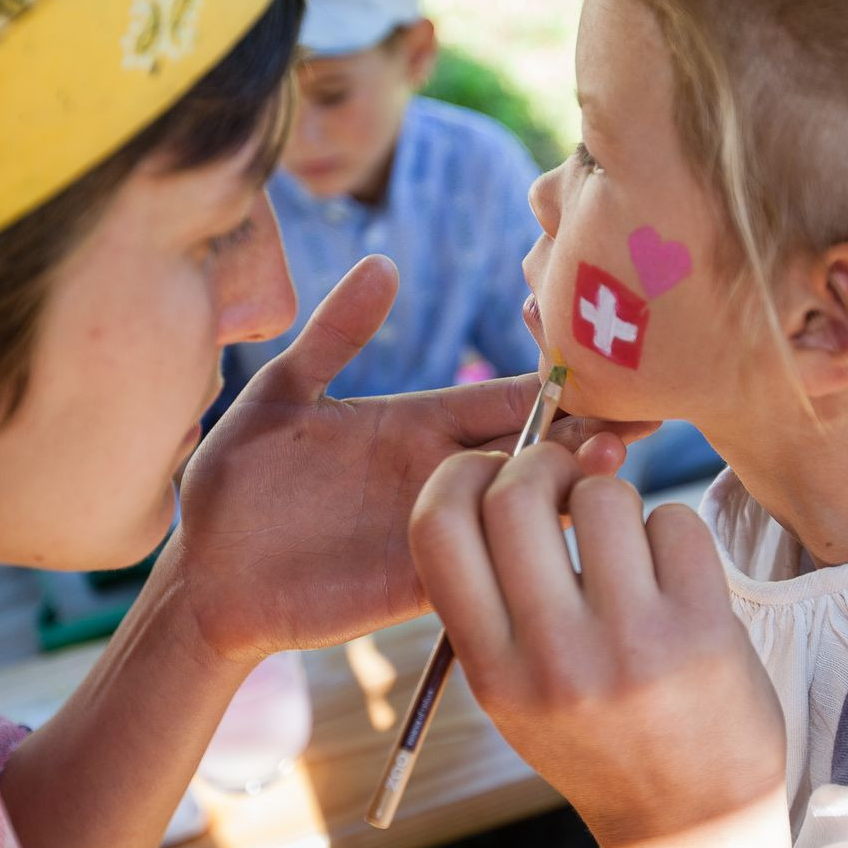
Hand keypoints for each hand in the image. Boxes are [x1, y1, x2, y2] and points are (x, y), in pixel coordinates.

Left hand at [175, 255, 649, 662]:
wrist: (204, 578)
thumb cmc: (234, 485)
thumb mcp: (277, 397)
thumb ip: (335, 336)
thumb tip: (385, 263)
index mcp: (418, 424)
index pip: (507, 399)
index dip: (562, 385)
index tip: (619, 364)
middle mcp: (441, 476)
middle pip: (534, 453)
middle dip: (590, 435)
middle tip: (643, 416)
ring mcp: (439, 532)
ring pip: (524, 510)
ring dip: (570, 491)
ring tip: (611, 466)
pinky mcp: (424, 585)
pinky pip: (489, 568)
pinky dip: (528, 554)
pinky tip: (562, 538)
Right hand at [408, 443, 785, 847]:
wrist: (690, 826)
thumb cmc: (597, 740)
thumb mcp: (513, 695)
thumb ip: (491, 606)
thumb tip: (493, 482)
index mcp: (491, 670)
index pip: (437, 530)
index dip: (456, 477)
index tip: (487, 474)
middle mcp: (553, 657)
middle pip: (515, 495)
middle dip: (539, 465)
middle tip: (563, 482)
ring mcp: (630, 643)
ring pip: (602, 496)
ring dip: (612, 498)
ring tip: (625, 541)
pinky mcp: (702, 630)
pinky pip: (675, 521)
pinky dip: (672, 528)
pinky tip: (672, 569)